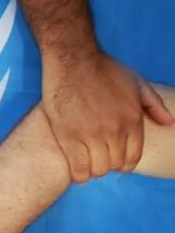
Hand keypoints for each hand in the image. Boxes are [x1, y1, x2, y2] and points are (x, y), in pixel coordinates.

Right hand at [42, 51, 172, 182]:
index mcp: (132, 120)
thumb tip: (169, 122)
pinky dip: (79, 174)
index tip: (114, 160)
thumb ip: (154, 104)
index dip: (124, 163)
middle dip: (107, 165)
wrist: (72, 58)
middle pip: (114, 164)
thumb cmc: (102, 67)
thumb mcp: (135, 81)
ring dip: (93, 170)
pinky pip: (78, 167)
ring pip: (97, 169)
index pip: (132, 157)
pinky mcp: (68, 135)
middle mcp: (114, 130)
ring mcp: (90, 134)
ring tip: (86, 164)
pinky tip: (77, 171)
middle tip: (97, 159)